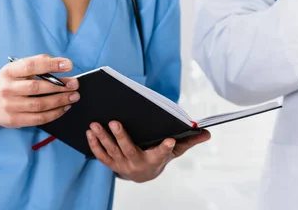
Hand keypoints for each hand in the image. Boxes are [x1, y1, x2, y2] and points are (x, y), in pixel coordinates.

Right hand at [0, 54, 79, 128]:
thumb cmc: (7, 83)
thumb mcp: (15, 69)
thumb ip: (34, 63)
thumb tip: (57, 62)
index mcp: (9, 72)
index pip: (31, 66)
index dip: (51, 64)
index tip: (68, 64)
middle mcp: (7, 89)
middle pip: (37, 87)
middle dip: (60, 86)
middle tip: (75, 84)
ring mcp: (10, 106)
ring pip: (40, 104)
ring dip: (60, 101)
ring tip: (73, 97)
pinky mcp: (14, 120)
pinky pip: (38, 118)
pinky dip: (54, 113)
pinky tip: (64, 108)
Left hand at [86, 121, 210, 182]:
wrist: (144, 175)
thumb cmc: (159, 157)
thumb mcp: (175, 151)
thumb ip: (189, 141)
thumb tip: (207, 134)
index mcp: (155, 159)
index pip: (162, 153)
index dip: (166, 147)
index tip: (169, 140)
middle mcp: (138, 163)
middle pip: (129, 150)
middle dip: (121, 137)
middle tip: (115, 122)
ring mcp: (122, 164)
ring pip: (111, 151)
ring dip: (102, 138)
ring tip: (95, 124)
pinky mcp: (111, 164)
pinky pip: (101, 155)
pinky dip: (94, 145)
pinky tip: (89, 132)